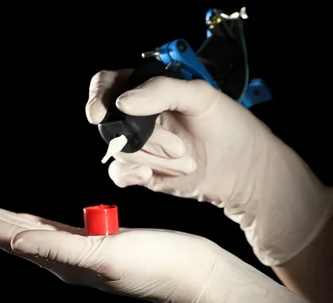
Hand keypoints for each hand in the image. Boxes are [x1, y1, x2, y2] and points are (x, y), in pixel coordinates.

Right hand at [86, 70, 332, 265]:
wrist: (245, 169)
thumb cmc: (229, 125)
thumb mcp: (202, 96)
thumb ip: (162, 90)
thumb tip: (123, 102)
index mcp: (150, 89)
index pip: (109, 84)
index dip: (98, 96)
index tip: (99, 113)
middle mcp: (139, 116)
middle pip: (113, 123)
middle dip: (145, 139)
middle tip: (179, 147)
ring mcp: (140, 144)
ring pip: (120, 151)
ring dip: (153, 159)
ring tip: (185, 161)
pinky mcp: (142, 171)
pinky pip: (119, 173)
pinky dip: (131, 174)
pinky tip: (150, 177)